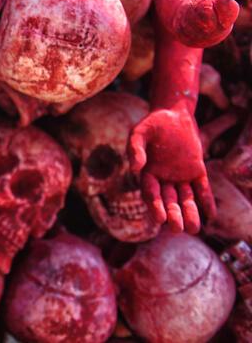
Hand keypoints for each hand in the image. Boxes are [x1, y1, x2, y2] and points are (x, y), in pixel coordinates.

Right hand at [127, 103, 215, 233]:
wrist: (174, 115)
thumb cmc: (153, 124)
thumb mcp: (140, 133)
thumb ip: (135, 148)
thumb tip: (135, 168)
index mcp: (147, 173)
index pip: (151, 193)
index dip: (155, 206)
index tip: (160, 218)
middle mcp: (163, 179)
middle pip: (169, 202)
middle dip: (173, 215)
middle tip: (177, 229)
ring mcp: (181, 177)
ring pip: (186, 199)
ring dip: (190, 213)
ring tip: (193, 229)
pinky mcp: (197, 172)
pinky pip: (202, 190)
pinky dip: (206, 202)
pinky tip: (211, 215)